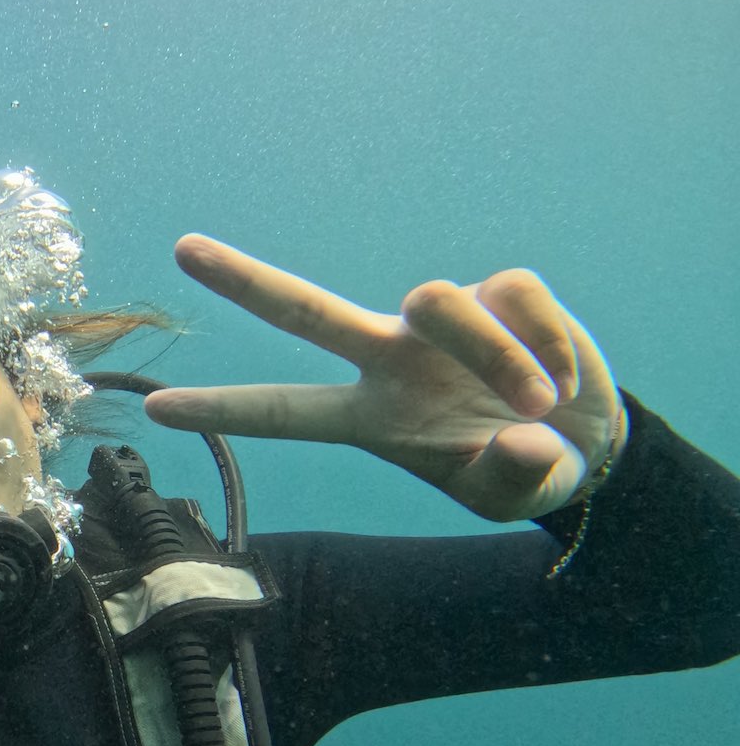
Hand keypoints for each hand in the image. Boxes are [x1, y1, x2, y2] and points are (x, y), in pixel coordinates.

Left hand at [144, 235, 625, 521]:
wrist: (588, 439)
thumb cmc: (526, 469)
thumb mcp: (515, 495)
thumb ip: (513, 479)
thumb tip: (519, 440)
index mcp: (371, 418)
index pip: (285, 412)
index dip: (224, 410)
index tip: (157, 408)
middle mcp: (389, 359)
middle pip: (303, 309)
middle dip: (243, 280)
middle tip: (181, 249)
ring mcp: (437, 320)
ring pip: (436, 301)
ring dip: (497, 355)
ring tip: (540, 401)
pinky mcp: (498, 288)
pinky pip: (514, 299)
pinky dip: (550, 345)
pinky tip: (565, 377)